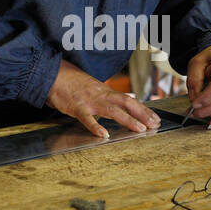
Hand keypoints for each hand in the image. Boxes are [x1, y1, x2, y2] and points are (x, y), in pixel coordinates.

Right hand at [46, 60, 161, 138]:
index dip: (144, 109)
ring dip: (127, 119)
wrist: (54, 74)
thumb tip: (126, 100)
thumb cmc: (73, 83)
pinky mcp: (76, 107)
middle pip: (126, 103)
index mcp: (106, 92)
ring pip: (112, 110)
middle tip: (154, 124)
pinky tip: (103, 135)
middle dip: (142, 113)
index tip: (155, 118)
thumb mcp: (95, 88)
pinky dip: (95, 126)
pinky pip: (87, 118)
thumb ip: (109, 96)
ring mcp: (89, 101)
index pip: (129, 100)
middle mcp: (101, 95)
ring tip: (139, 129)